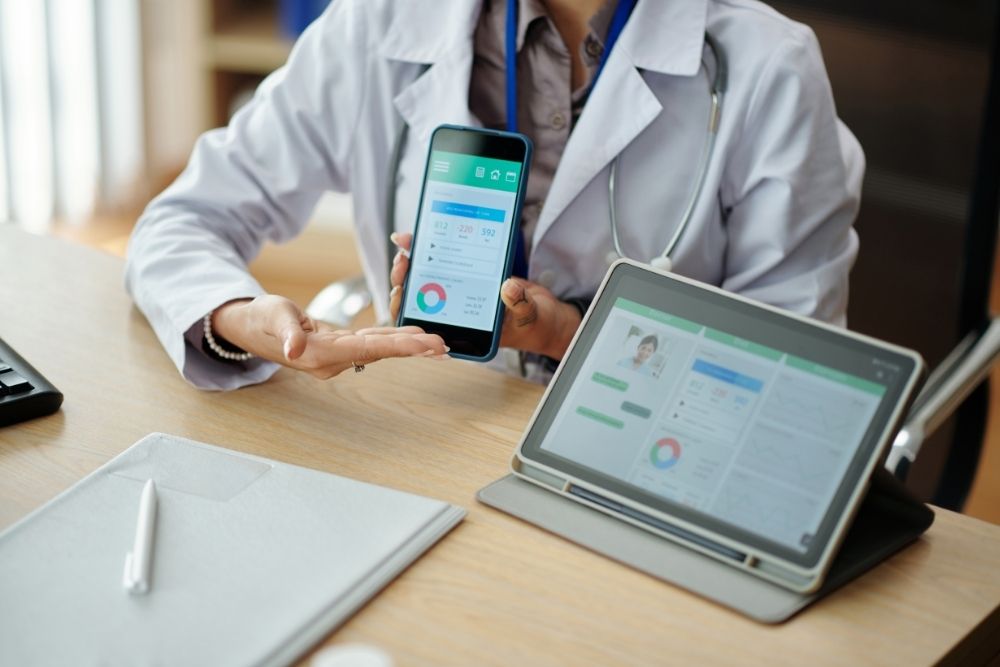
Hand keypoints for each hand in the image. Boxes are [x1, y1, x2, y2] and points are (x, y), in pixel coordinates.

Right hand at [211, 295, 447, 378]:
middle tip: (444, 347)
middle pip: (380, 352)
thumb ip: (287, 333)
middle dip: (413, 349)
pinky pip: (371, 344)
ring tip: (436, 344)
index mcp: (320, 354)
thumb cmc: (260, 318)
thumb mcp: (272, 316)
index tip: (424, 347)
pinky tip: (411, 337)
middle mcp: (332, 360)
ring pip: (379, 348)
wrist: (249, 326)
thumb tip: (295, 350)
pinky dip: (392, 339)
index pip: (368, 349)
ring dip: (407, 345)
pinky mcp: (338, 348)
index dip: (398, 347)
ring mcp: (336, 357)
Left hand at [388, 233, 581, 359]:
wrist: (545, 315)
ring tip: (407, 240)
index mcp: (464, 329)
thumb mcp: (530, 314)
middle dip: (406, 276)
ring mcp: (461, 294)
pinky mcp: (470, 277)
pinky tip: (425, 234)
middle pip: (419, 297)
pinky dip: (435, 249)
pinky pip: (446, 264)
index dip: (407, 306)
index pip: (425, 322)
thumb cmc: (535, 323)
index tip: (401, 286)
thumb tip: (509, 287)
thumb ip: (519, 303)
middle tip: (403, 255)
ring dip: (416, 259)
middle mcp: (457, 312)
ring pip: (427, 278)